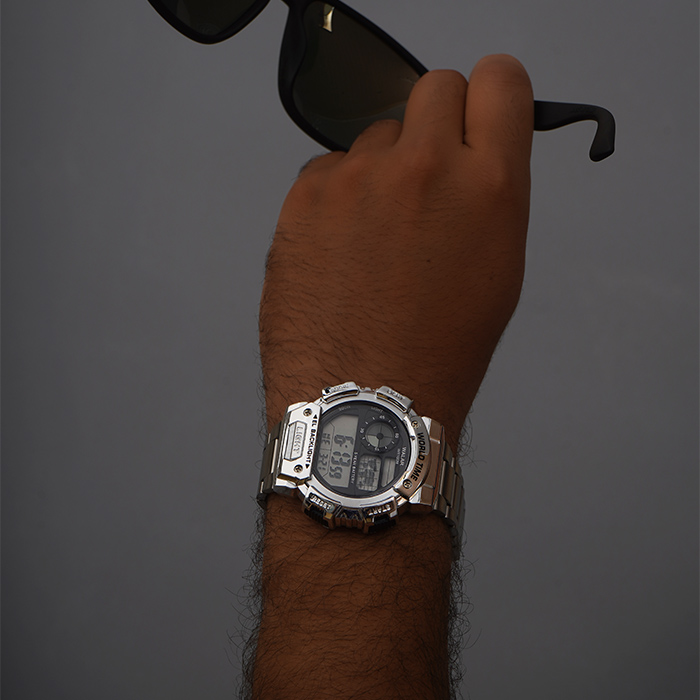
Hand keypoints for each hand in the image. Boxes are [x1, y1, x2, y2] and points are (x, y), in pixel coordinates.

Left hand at [260, 54, 533, 445]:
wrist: (366, 398)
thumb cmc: (438, 351)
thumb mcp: (496, 268)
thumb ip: (488, 194)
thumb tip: (471, 155)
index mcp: (489, 186)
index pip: (499, 80)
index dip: (490, 93)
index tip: (479, 110)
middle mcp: (425, 167)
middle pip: (432, 89)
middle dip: (435, 124)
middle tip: (426, 178)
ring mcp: (358, 178)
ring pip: (375, 137)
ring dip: (381, 171)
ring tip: (374, 240)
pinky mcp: (306, 196)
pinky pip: (329, 170)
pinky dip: (337, 197)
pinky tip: (339, 250)